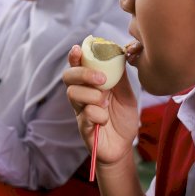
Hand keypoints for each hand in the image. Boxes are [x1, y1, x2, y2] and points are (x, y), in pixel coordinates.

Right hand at [63, 45, 138, 165]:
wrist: (124, 146)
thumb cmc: (122, 118)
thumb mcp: (126, 94)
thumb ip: (119, 76)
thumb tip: (118, 53)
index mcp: (90, 85)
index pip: (77, 66)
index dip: (75, 56)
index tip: (78, 49)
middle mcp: (82, 96)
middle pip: (68, 77)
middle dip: (83, 73)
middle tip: (101, 79)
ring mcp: (80, 111)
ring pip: (73, 94)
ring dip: (92, 95)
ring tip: (106, 103)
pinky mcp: (83, 128)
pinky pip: (84, 115)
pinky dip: (98, 115)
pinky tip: (105, 120)